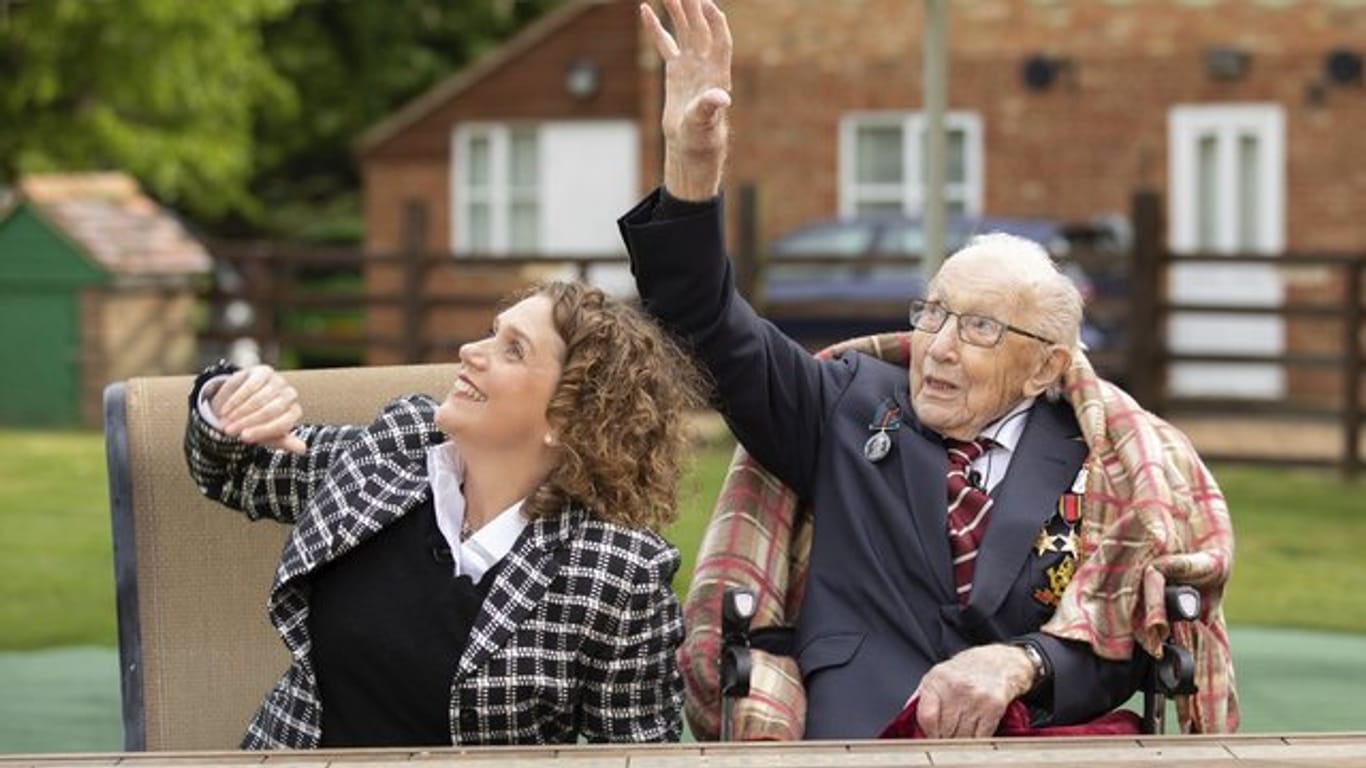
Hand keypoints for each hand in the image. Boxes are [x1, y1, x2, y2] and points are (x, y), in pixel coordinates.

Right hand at [209, 365, 305, 453]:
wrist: (250, 401)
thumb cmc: (261, 422)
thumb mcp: (270, 435)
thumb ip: (283, 441)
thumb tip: (302, 449)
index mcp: (294, 412)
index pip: (282, 423)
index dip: (261, 431)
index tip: (243, 437)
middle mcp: (290, 395)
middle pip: (269, 410)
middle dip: (246, 422)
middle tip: (229, 430)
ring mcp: (278, 381)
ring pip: (257, 398)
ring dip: (238, 411)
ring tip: (224, 421)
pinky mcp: (264, 371)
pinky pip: (247, 385)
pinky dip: (233, 398)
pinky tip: (223, 408)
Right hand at [639, 0, 731, 199]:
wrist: (690, 144)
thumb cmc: (701, 136)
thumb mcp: (704, 122)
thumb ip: (710, 107)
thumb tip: (721, 98)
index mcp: (717, 73)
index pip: (720, 40)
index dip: (716, 23)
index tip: (707, 4)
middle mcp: (705, 64)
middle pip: (701, 28)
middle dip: (693, 7)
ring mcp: (690, 64)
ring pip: (684, 30)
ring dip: (677, 10)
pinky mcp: (676, 69)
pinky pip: (666, 43)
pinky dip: (656, 27)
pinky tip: (646, 9)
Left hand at [911, 643, 1035, 737]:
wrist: (997, 662)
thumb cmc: (963, 671)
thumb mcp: (936, 676)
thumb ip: (921, 698)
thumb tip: (906, 721)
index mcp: (938, 680)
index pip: (926, 718)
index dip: (926, 733)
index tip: (928, 737)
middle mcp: (956, 688)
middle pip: (944, 730)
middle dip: (942, 738)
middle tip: (944, 738)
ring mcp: (976, 698)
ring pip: (962, 737)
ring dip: (958, 743)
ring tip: (957, 737)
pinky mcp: (994, 708)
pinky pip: (980, 737)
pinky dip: (974, 742)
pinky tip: (971, 736)